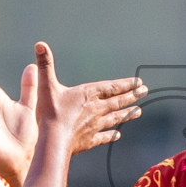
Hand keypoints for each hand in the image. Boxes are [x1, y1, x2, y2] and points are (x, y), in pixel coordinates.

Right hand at [29, 42, 145, 156]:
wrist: (53, 142)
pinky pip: (103, 137)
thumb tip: (40, 44)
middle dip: (132, 96)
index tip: (139, 82)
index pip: (111, 87)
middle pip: (117, 101)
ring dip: (127, 114)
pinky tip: (117, 135)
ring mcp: (94, 126)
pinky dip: (111, 135)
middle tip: (145, 92)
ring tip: (139, 112)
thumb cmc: (50, 113)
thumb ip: (44, 65)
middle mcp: (96, 109)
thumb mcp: (45, 85)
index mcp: (88, 94)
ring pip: (115, 118)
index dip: (126, 84)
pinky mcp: (89, 141)